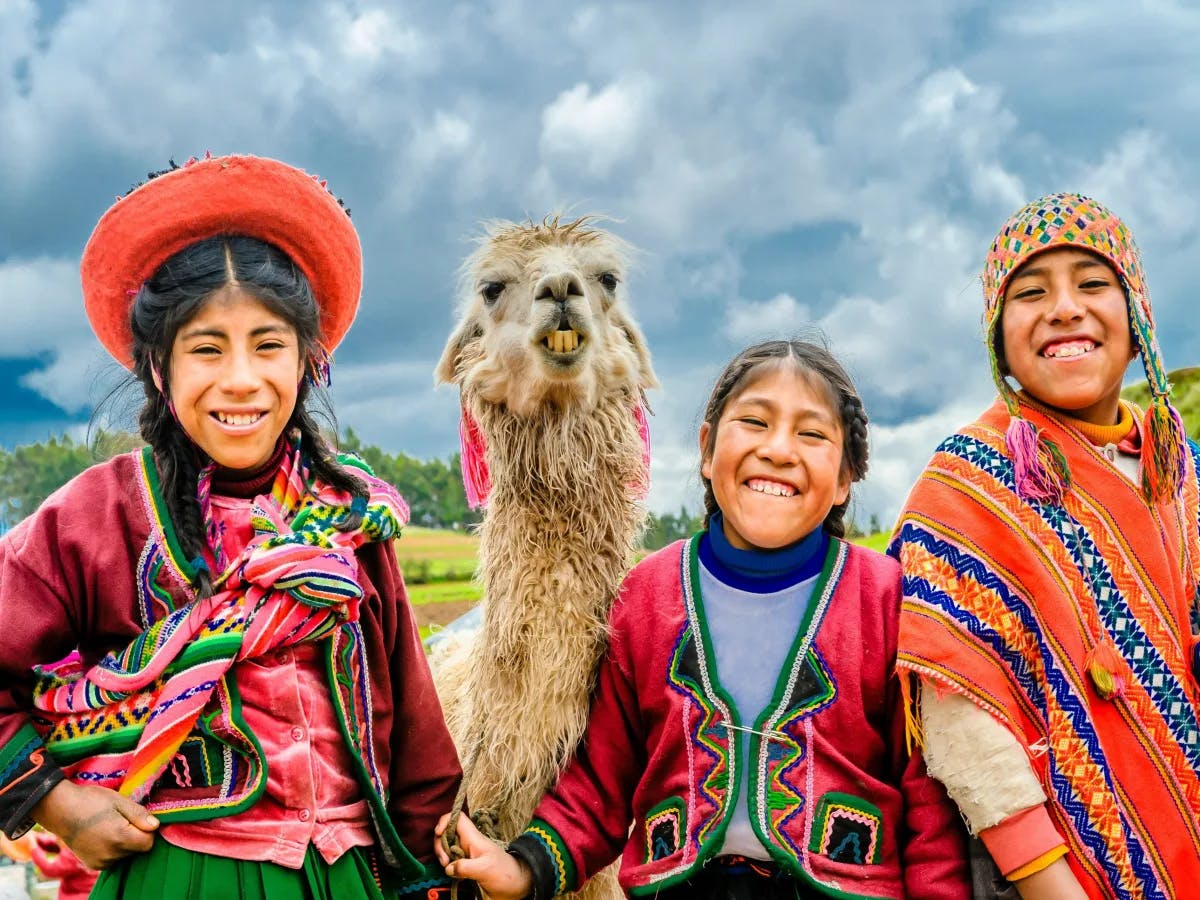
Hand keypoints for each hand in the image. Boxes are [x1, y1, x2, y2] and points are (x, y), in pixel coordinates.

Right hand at [31, 781, 158, 869]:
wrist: (59, 809)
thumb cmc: (91, 801)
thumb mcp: (119, 801)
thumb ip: (139, 815)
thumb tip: (156, 826)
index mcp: (120, 838)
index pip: (148, 843)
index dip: (147, 830)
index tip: (137, 818)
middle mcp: (110, 855)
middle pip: (137, 850)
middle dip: (135, 835)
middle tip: (121, 819)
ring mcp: (100, 862)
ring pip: (125, 855)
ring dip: (124, 843)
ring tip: (109, 826)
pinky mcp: (92, 864)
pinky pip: (113, 859)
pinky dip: (113, 849)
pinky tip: (102, 835)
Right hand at [435, 813, 531, 899]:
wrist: (515, 885)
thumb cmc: (504, 873)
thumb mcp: (484, 869)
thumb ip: (465, 867)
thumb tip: (448, 867)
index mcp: (473, 837)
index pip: (457, 818)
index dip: (445, 821)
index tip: (439, 833)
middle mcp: (468, 842)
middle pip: (447, 832)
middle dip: (440, 844)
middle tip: (445, 861)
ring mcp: (467, 853)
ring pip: (447, 846)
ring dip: (442, 855)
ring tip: (448, 867)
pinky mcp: (466, 864)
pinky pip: (451, 859)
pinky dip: (447, 865)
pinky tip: (452, 872)